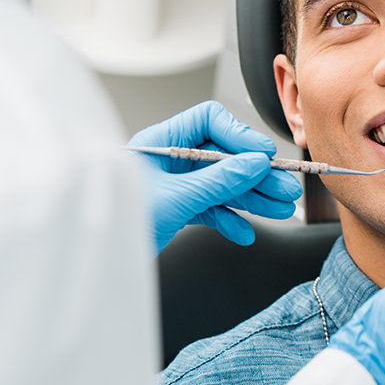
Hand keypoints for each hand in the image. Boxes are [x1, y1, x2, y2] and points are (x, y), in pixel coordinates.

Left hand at [127, 101, 302, 254]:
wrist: (100, 263)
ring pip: (223, 184)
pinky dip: (230, 219)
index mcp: (161, 141)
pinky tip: (244, 231)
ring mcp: (176, 184)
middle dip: (256, 174)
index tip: (263, 155)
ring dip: (252, 197)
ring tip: (279, 208)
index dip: (239, 135)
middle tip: (284, 187)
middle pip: (224, 156)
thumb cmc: (119, 223)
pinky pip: (212, 208)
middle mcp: (171, 159)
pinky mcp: (179, 208)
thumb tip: (255, 164)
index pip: (209, 121)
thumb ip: (219, 181)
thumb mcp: (176, 198)